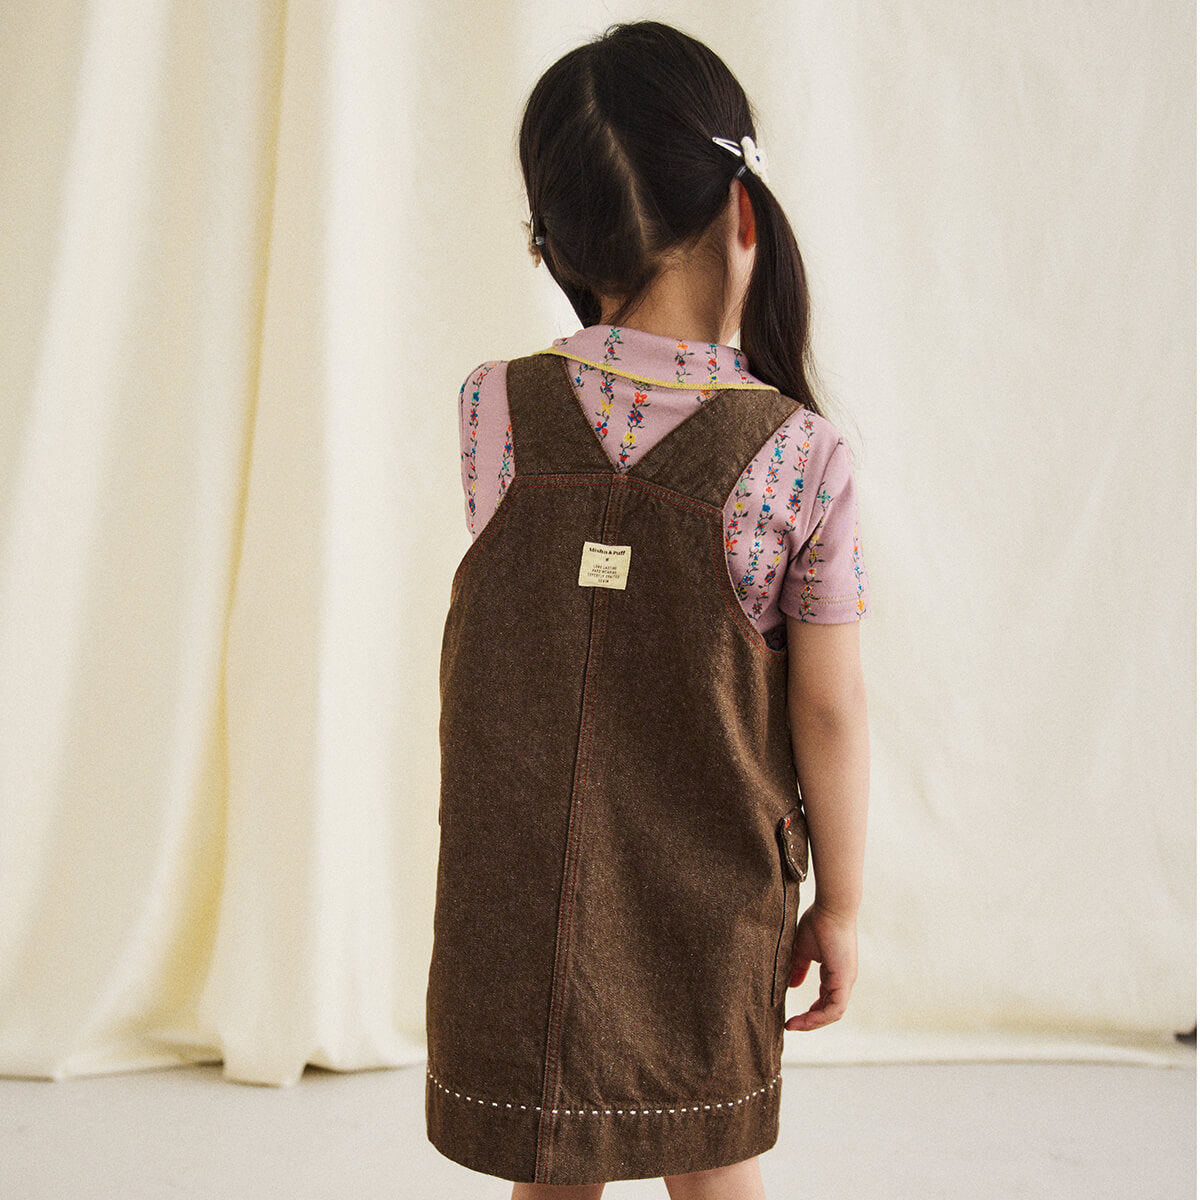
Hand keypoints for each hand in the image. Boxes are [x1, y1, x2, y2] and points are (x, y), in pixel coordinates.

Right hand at [783, 903, 857, 1030]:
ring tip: (794, 1026)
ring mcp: (846, 981)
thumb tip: (791, 985)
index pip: (825, 1000)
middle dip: (809, 1021)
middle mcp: (844, 980)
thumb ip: (798, 968)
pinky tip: (802, 1019)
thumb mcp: (803, 950)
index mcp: (836, 973)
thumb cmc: (818, 922)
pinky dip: (819, 1017)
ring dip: (813, 1022)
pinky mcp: (845, 980)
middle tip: (790, 1025)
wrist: (831, 907)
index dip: (809, 1011)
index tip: (790, 1017)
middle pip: (829, 1010)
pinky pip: (835, 1009)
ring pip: (832, 1013)